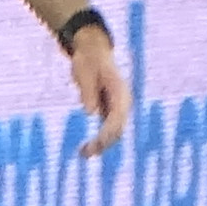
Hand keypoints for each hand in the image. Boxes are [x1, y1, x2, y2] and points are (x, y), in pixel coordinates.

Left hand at [64, 22, 130, 156]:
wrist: (92, 51)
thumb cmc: (87, 60)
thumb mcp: (84, 71)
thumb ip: (88, 92)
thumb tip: (90, 113)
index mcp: (120, 92)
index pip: (118, 117)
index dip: (108, 132)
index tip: (96, 143)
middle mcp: (122, 101)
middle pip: (119, 128)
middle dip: (105, 142)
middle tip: (86, 152)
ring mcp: (117, 106)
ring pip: (114, 131)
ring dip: (102, 144)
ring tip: (84, 154)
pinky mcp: (109, 110)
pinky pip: (107, 129)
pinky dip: (99, 139)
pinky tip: (86, 149)